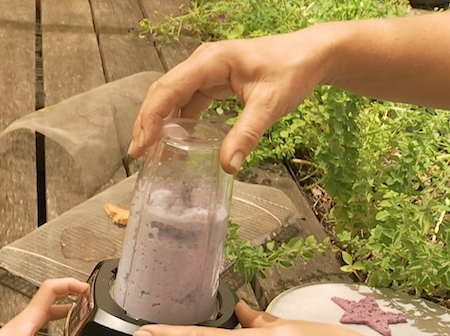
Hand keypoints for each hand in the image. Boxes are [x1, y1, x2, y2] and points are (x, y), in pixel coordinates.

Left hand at [0, 278, 87, 335]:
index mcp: (30, 316)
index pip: (52, 288)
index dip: (70, 284)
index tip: (86, 289)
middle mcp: (29, 320)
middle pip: (53, 299)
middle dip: (71, 296)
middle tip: (87, 301)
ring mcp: (26, 330)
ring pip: (50, 315)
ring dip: (65, 314)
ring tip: (80, 318)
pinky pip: (46, 333)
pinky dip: (58, 334)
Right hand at [128, 30, 329, 172]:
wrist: (312, 55)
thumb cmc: (292, 70)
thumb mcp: (270, 104)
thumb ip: (246, 134)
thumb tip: (228, 166)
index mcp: (210, 61)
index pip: (168, 89)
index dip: (150, 118)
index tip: (141, 145)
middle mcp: (202, 62)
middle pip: (162, 92)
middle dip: (146, 122)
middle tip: (137, 154)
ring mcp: (206, 71)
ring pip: (171, 97)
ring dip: (158, 122)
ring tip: (148, 151)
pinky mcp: (213, 81)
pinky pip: (186, 101)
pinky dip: (176, 121)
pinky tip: (172, 141)